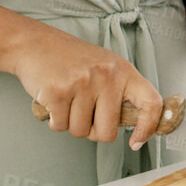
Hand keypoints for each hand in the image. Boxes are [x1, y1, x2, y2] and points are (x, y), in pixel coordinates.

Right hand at [12, 23, 166, 148]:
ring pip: (80, 132)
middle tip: (82, 112)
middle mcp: (106, 76)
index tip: (136, 142)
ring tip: (66, 100)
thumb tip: (135, 125)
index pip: (150, 103)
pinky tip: (53, 101)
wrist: (34, 43)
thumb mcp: (105, 66)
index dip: (147, 127)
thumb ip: (119, 91)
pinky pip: (60, 126)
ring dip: (70, 123)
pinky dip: (54, 121)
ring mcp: (82, 83)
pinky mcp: (58, 92)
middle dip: (92, 131)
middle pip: (107, 132)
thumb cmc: (70, 59)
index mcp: (123, 70)